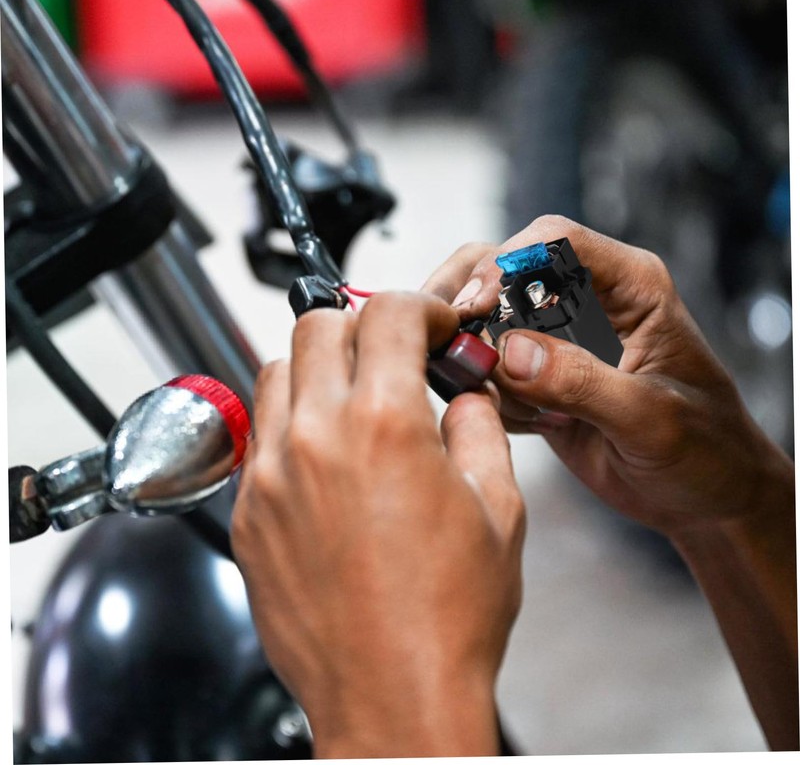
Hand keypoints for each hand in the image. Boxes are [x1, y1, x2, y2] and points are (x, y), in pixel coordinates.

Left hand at [232, 293, 525, 757]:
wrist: (393, 697)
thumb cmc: (448, 618)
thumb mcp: (498, 509)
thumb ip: (479, 430)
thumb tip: (464, 398)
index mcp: (385, 426)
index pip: (386, 314)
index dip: (417, 307)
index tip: (430, 326)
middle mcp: (316, 439)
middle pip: (318, 325)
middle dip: (363, 326)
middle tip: (391, 353)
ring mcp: (270, 475)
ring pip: (278, 371)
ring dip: (319, 367)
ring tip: (353, 399)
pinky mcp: (248, 512)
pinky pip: (259, 434)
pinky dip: (291, 421)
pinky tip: (324, 454)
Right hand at [423, 214, 790, 536]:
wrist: (704, 496)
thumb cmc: (706, 449)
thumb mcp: (652, 419)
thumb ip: (582, 382)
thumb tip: (509, 352)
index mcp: (629, 286)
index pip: (555, 240)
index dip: (507, 263)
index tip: (476, 308)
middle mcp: (587, 299)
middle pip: (502, 264)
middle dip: (468, 300)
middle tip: (452, 343)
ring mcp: (556, 337)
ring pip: (484, 314)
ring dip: (476, 355)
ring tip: (510, 405)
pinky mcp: (536, 374)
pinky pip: (487, 366)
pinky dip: (486, 391)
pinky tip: (531, 425)